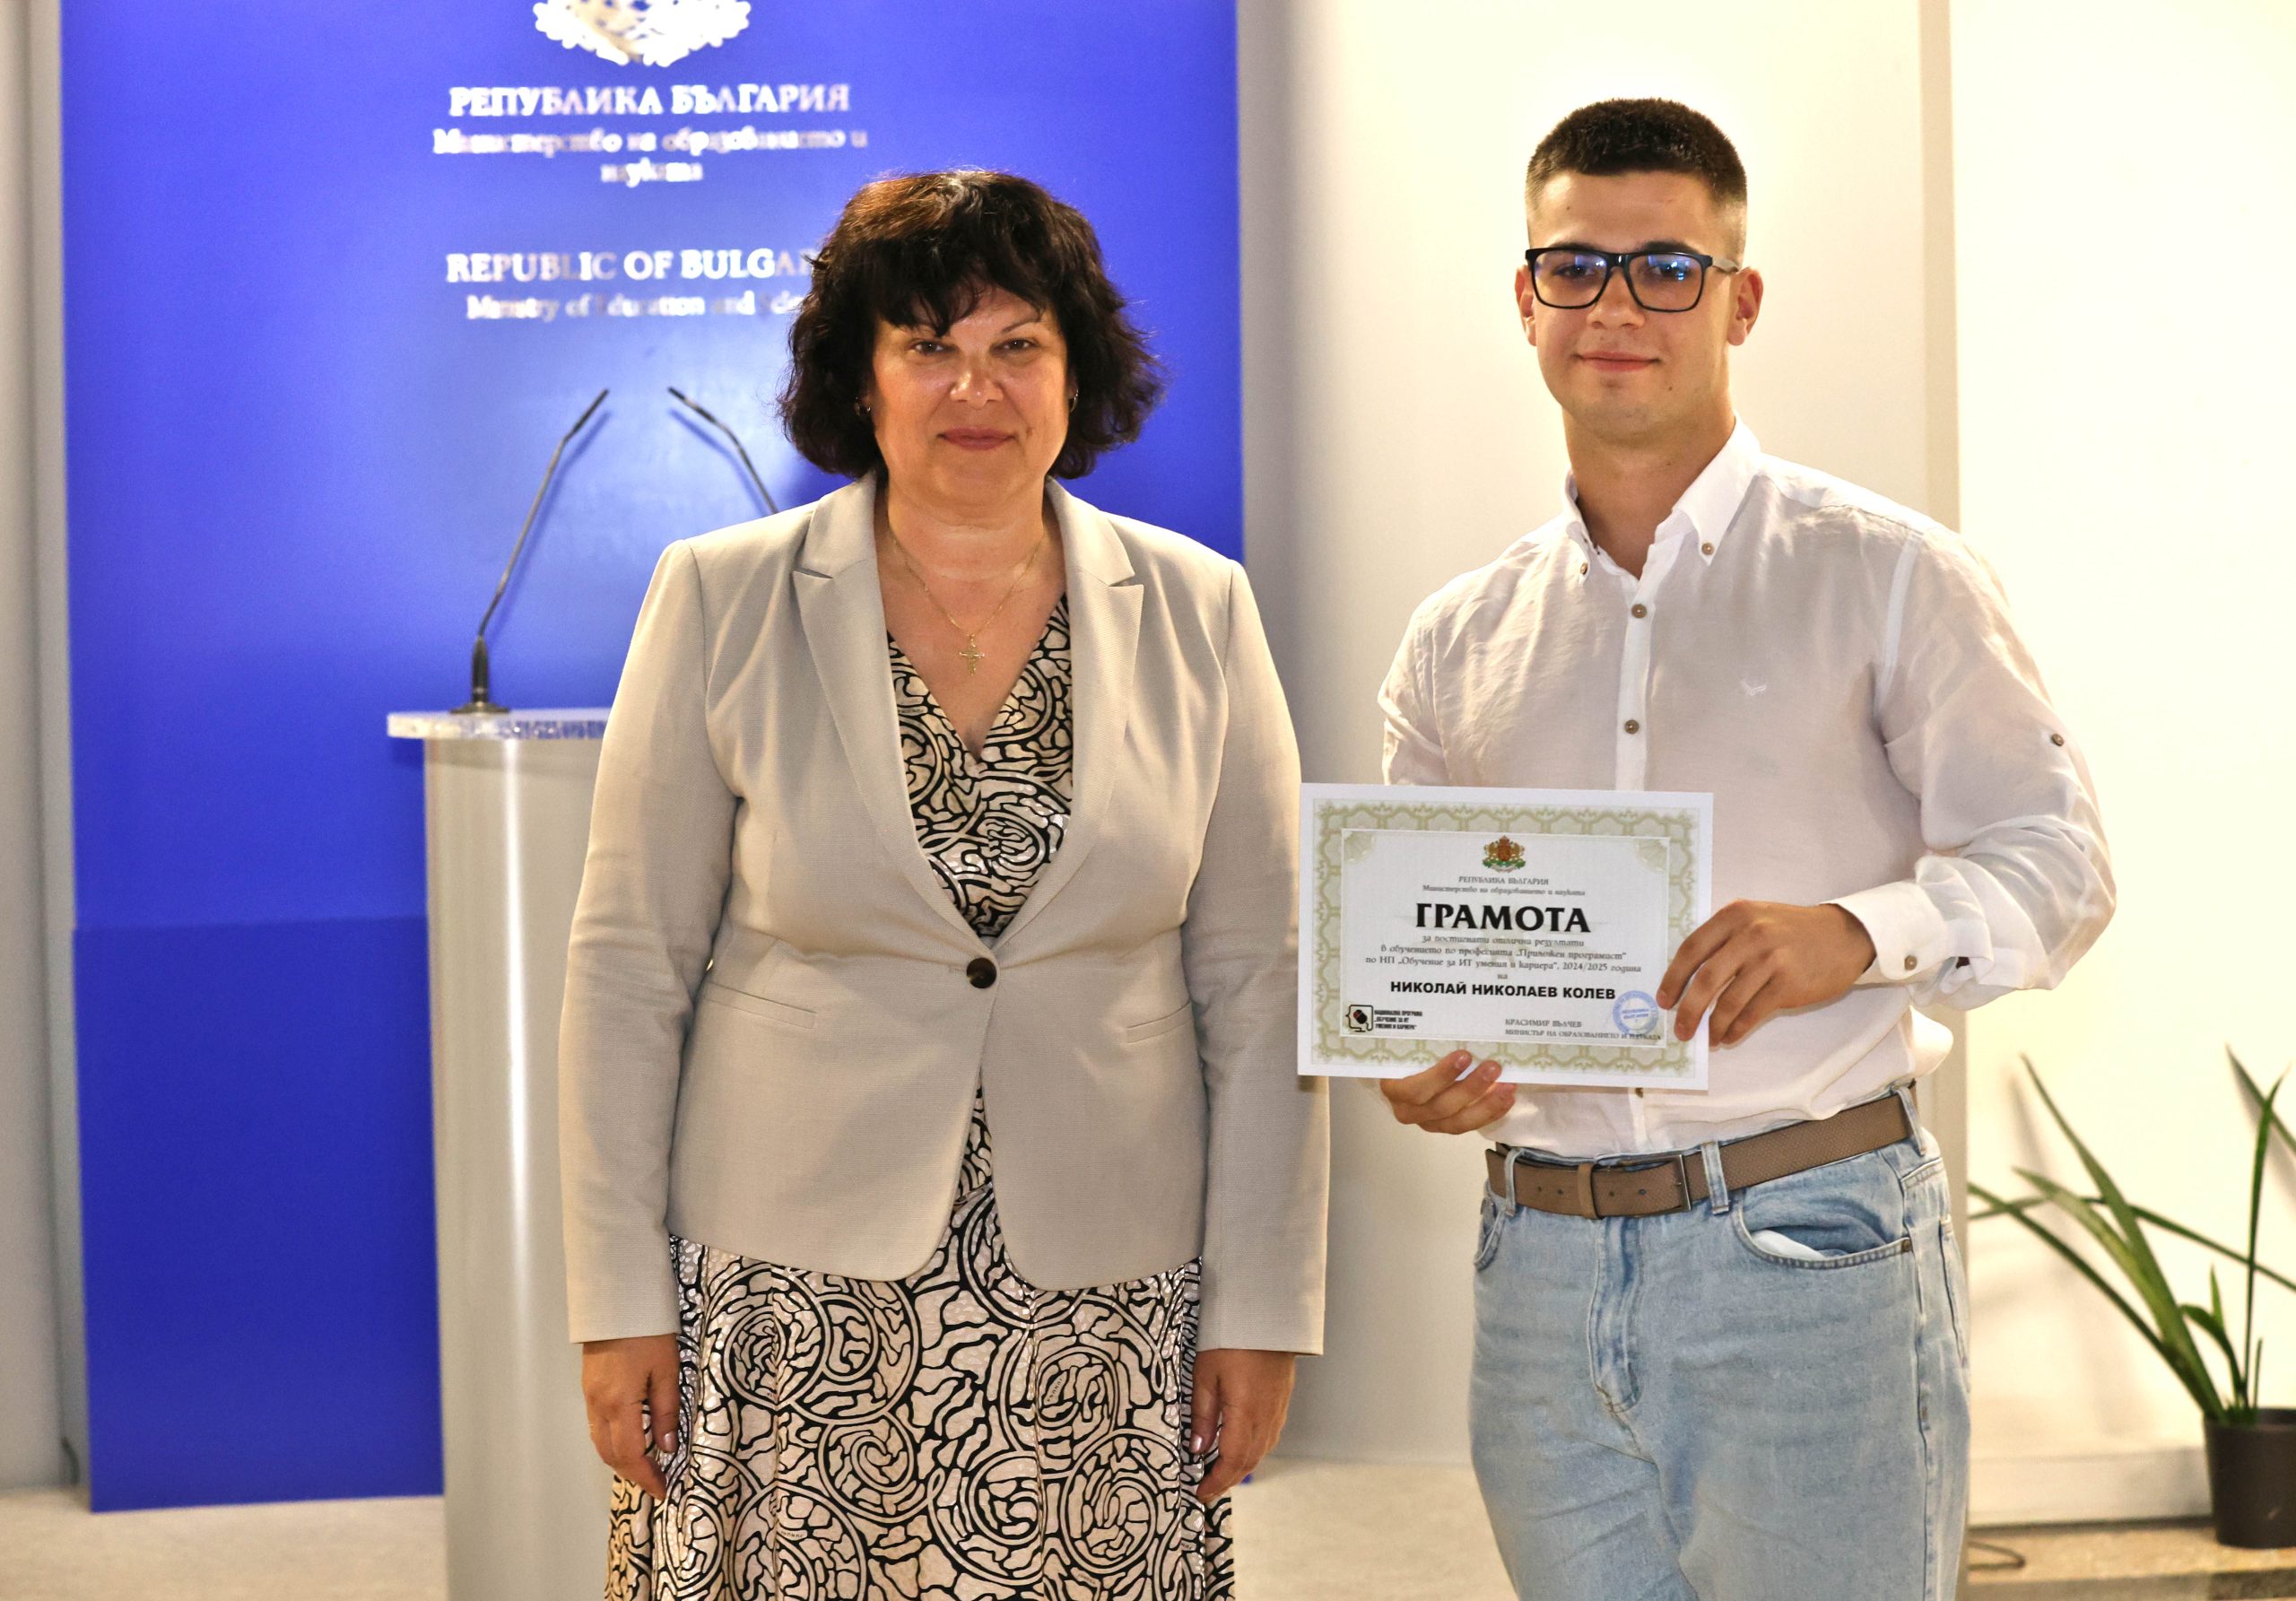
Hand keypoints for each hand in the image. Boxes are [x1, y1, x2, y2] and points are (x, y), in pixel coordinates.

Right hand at [581, 1333, 679, 1499]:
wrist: (617, 1298)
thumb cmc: (648, 1330)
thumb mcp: (667, 1371)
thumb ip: (666, 1412)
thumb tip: (667, 1448)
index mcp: (619, 1403)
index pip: (630, 1454)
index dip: (647, 1477)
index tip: (664, 1490)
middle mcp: (598, 1404)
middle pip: (610, 1454)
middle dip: (633, 1474)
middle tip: (657, 1484)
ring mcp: (590, 1396)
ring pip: (600, 1442)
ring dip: (621, 1460)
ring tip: (646, 1467)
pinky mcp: (589, 1387)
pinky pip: (597, 1426)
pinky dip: (612, 1441)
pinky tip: (630, 1441)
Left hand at [1191, 1348, 1294, 1501]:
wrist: (1266, 1315)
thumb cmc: (1231, 1339)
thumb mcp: (1205, 1375)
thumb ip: (1202, 1415)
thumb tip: (1197, 1449)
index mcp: (1246, 1414)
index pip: (1231, 1461)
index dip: (1215, 1481)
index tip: (1199, 1492)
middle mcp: (1266, 1417)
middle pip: (1248, 1461)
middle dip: (1227, 1480)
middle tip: (1206, 1489)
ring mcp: (1277, 1410)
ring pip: (1261, 1451)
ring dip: (1240, 1467)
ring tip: (1219, 1473)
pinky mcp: (1281, 1401)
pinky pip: (1269, 1436)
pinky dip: (1253, 1450)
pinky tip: (1240, 1448)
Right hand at [1378, 1051, 1517, 1135]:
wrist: (1401, 1076)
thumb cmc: (1407, 1057)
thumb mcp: (1410, 1048)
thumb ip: (1427, 1044)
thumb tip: (1460, 1028)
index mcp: (1394, 1089)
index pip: (1415, 1089)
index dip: (1441, 1075)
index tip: (1464, 1055)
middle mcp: (1409, 1111)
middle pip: (1441, 1106)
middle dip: (1471, 1087)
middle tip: (1493, 1067)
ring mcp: (1428, 1122)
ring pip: (1458, 1121)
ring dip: (1486, 1104)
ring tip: (1507, 1086)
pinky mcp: (1446, 1127)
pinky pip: (1469, 1125)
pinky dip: (1491, 1112)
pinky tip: (1507, 1099)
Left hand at [1656, 900, 1875, 1047]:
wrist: (1843, 936)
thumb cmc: (1791, 931)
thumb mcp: (1755, 919)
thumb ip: (1724, 940)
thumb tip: (1688, 981)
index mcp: (1734, 916)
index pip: (1692, 949)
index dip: (1673, 977)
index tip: (1665, 1000)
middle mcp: (1750, 935)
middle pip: (1706, 979)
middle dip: (1688, 1009)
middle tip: (1680, 1029)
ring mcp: (1770, 960)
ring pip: (1729, 1001)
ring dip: (1714, 1025)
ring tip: (1709, 1037)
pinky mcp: (1788, 984)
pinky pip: (1752, 1013)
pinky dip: (1737, 1029)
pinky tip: (1729, 1036)